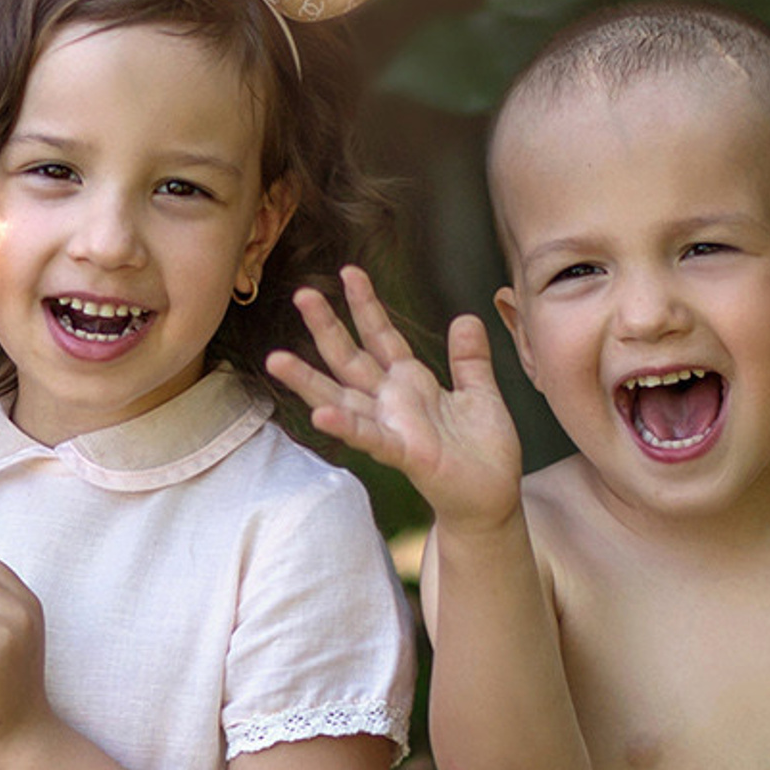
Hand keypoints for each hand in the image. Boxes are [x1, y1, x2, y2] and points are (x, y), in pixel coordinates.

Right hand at [269, 267, 521, 533]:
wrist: (493, 498)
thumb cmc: (483, 451)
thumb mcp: (481, 394)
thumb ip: (470, 359)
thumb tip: (466, 317)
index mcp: (411, 384)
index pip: (382, 337)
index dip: (366, 305)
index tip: (348, 272)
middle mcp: (393, 403)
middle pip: (351, 359)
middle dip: (326, 328)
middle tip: (302, 294)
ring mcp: (393, 428)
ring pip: (344, 398)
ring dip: (310, 380)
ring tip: (277, 359)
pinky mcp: (405, 454)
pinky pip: (371, 438)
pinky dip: (347, 426)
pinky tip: (321, 413)